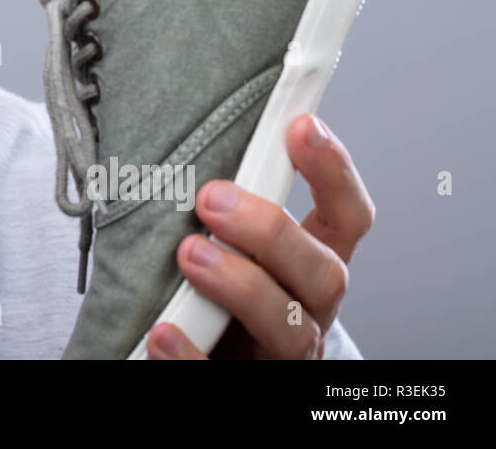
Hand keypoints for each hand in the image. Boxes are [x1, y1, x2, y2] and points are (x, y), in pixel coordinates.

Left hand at [148, 114, 373, 358]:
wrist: (211, 362)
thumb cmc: (215, 298)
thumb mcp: (233, 250)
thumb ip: (226, 212)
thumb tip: (176, 146)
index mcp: (310, 270)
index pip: (348, 218)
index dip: (334, 172)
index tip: (300, 126)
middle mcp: (309, 313)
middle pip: (324, 274)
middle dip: (272, 232)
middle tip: (212, 198)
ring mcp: (284, 356)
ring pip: (292, 330)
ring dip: (242, 286)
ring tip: (188, 255)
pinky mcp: (248, 384)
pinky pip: (225, 378)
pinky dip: (191, 357)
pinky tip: (161, 333)